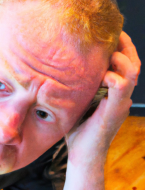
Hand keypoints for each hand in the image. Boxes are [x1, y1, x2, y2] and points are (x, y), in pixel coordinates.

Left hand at [66, 32, 140, 166]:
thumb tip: (57, 70)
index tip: (104, 34)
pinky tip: (102, 76)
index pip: (124, 63)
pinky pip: (122, 86)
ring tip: (106, 52)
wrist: (82, 155)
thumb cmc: (77, 130)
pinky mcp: (115, 110)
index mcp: (112, 92)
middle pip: (133, 61)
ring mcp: (120, 103)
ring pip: (132, 70)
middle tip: (110, 33)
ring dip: (120, 57)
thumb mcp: (76, 102)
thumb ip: (75, 87)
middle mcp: (120, 95)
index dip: (119, 46)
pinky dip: (114, 76)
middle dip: (123, 45)